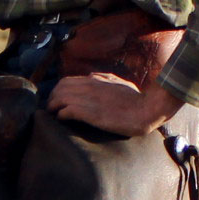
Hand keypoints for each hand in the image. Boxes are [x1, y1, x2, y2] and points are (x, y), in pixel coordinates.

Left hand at [45, 72, 179, 140]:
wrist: (146, 109)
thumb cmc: (137, 99)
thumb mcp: (119, 83)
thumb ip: (105, 80)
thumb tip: (95, 78)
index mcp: (95, 79)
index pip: (67, 81)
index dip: (59, 92)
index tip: (57, 101)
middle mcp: (89, 86)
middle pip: (59, 88)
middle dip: (52, 99)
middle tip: (52, 109)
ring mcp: (89, 99)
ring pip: (59, 98)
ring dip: (53, 107)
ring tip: (53, 115)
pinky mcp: (90, 113)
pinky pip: (66, 111)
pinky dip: (61, 115)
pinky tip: (62, 120)